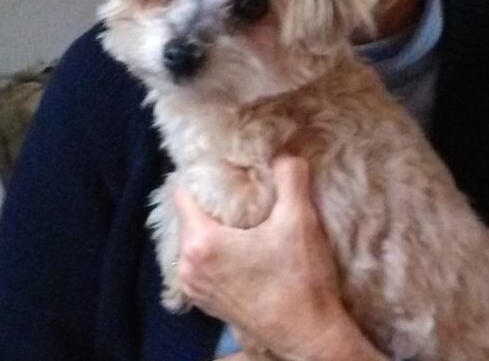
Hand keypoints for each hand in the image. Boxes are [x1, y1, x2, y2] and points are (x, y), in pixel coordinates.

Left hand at [173, 156, 385, 360]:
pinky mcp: (207, 303)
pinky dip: (215, 247)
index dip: (198, 172)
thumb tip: (283, 154)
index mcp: (201, 243)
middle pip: (186, 215)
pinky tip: (241, 242)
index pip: (180, 192)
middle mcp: (188, 267)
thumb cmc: (300, 280)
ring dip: (211, 223)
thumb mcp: (300, 218)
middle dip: (208, 197)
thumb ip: (290, 176)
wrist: (308, 335)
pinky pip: (200, 261)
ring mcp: (195, 288)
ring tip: (241, 212)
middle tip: (236, 183)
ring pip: (193, 239)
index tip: (220, 162)